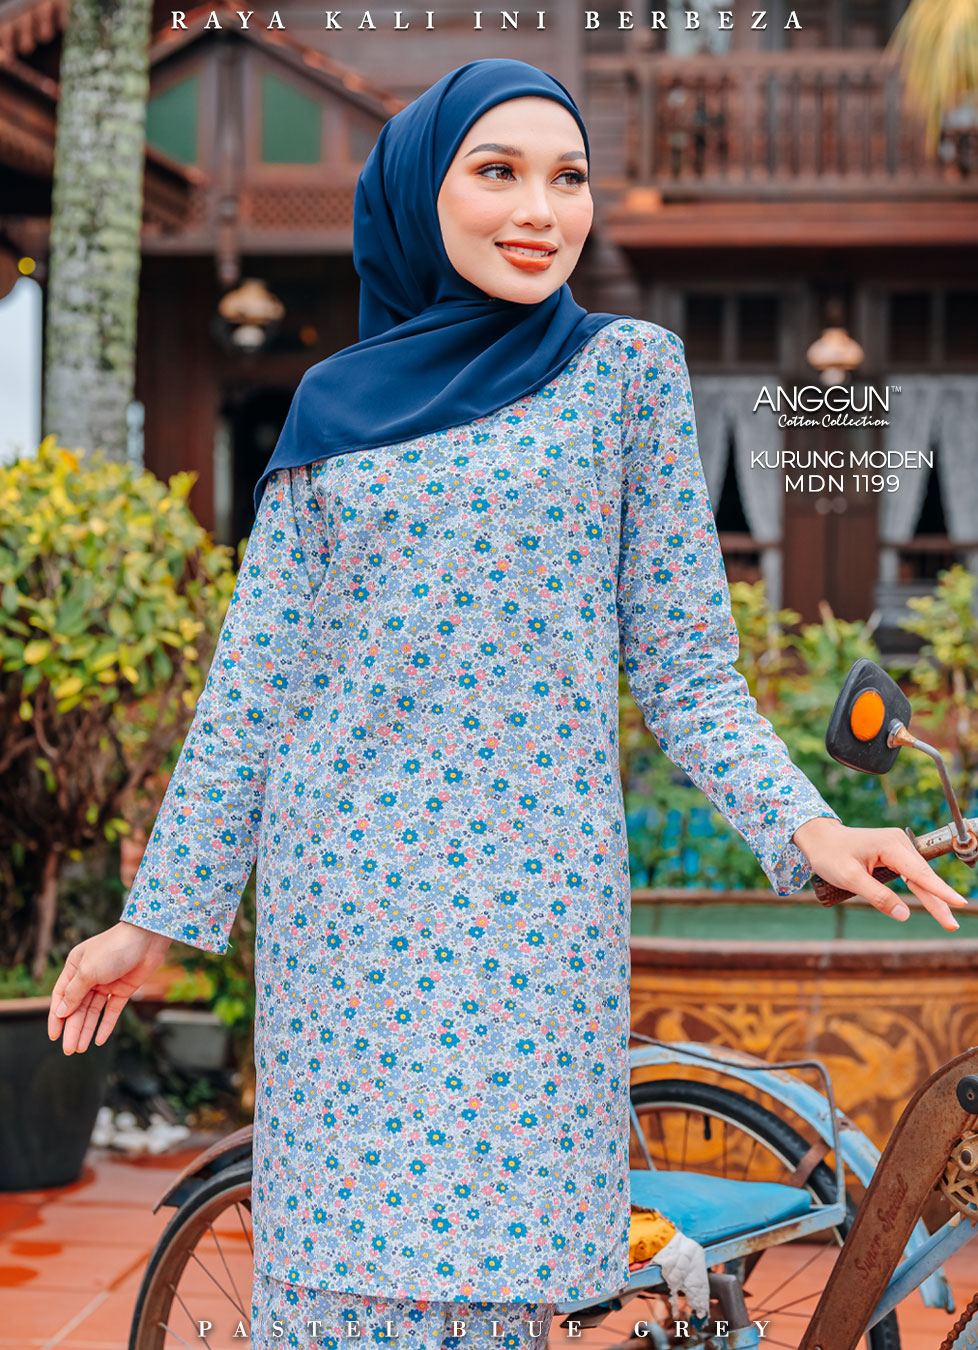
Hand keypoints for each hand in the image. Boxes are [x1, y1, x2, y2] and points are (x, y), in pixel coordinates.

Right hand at [48, 922, 172, 1054]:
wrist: (147, 938)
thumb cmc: (114, 948)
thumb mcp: (88, 971)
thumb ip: (74, 993)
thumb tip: (61, 1012)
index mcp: (75, 967)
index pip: (61, 996)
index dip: (56, 1017)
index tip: (54, 1036)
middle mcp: (89, 976)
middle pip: (77, 1007)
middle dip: (72, 1028)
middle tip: (68, 1049)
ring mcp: (106, 983)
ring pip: (93, 1011)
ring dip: (86, 1029)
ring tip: (80, 1048)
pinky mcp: (123, 989)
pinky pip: (112, 1010)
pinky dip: (106, 1024)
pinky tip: (99, 1039)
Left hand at [793, 818, 968, 931]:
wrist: (818, 838)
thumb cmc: (830, 854)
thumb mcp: (850, 878)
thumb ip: (878, 896)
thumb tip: (904, 915)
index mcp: (890, 845)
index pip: (920, 872)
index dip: (939, 891)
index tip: (958, 903)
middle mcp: (898, 842)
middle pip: (923, 876)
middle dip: (939, 901)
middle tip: (952, 924)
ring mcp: (897, 847)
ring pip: (919, 877)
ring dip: (932, 897)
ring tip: (946, 920)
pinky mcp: (894, 853)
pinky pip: (911, 874)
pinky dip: (921, 889)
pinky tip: (933, 903)